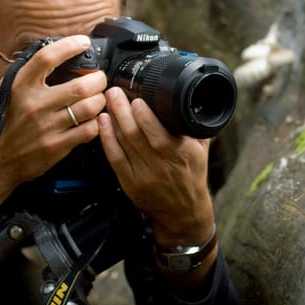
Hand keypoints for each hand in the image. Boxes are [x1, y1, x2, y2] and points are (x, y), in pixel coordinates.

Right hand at [0, 35, 106, 188]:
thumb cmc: (5, 122)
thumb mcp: (8, 91)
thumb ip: (29, 73)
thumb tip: (56, 52)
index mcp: (20, 85)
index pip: (47, 57)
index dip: (69, 46)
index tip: (83, 42)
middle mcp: (34, 104)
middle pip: (81, 85)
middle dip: (98, 79)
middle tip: (99, 79)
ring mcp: (47, 126)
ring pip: (90, 107)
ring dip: (101, 100)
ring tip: (98, 98)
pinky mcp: (57, 146)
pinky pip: (89, 129)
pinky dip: (98, 122)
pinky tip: (95, 119)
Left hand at [97, 87, 214, 246]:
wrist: (183, 211)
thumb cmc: (192, 176)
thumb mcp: (201, 150)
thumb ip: (196, 126)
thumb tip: (194, 99)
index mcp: (182, 154)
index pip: (160, 134)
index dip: (145, 117)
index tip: (136, 99)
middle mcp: (162, 165)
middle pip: (136, 134)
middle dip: (122, 110)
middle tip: (114, 92)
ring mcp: (144, 175)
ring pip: (123, 143)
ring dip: (113, 120)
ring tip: (107, 102)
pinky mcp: (130, 182)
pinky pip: (114, 157)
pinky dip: (107, 138)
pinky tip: (103, 123)